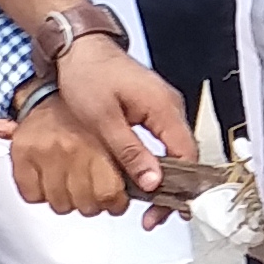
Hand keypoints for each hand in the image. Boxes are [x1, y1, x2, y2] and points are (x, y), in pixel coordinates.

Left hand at [19, 40, 197, 218]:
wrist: (76, 47)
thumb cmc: (87, 74)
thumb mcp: (103, 118)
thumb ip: (130, 151)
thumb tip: (152, 182)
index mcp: (164, 107)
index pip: (186, 157)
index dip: (176, 189)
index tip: (158, 212)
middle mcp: (170, 107)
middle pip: (184, 157)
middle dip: (170, 190)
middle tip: (152, 216)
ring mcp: (162, 108)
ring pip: (174, 152)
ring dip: (162, 178)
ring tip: (147, 204)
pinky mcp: (152, 109)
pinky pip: (163, 142)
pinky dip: (155, 163)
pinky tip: (141, 178)